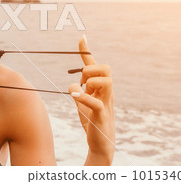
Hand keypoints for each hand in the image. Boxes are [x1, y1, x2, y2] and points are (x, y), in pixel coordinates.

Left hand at [68, 35, 114, 163]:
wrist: (100, 144)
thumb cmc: (93, 121)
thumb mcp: (83, 103)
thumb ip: (80, 91)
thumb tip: (73, 82)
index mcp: (101, 87)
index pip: (95, 65)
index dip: (87, 51)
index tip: (81, 37)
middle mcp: (107, 92)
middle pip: (106, 68)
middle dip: (90, 69)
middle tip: (81, 81)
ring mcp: (106, 103)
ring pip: (107, 81)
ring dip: (90, 81)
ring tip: (80, 90)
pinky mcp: (102, 116)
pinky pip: (96, 102)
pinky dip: (84, 97)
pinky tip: (74, 96)